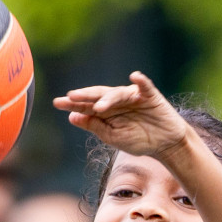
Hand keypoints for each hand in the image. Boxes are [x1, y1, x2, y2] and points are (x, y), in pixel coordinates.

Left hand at [53, 72, 190, 158]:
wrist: (164, 144)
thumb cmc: (138, 140)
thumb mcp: (112, 137)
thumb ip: (95, 126)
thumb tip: (73, 117)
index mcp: (105, 111)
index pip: (86, 105)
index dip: (72, 104)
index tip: (57, 103)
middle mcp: (116, 101)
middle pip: (98, 96)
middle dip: (85, 96)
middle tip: (70, 96)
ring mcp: (133, 96)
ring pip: (117, 94)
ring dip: (108, 99)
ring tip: (99, 106)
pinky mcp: (150, 96)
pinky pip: (144, 86)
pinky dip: (141, 81)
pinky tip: (134, 76)